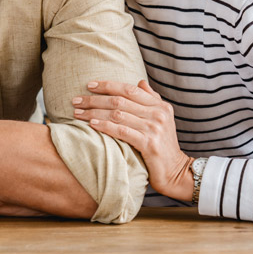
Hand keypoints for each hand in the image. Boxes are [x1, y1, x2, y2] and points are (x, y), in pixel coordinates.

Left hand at [72, 79, 193, 201]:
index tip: (89, 85)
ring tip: (78, 113)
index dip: (108, 85)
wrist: (176, 172)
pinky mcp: (149, 144)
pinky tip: (92, 124)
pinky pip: (122, 131)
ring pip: (117, 114)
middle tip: (76, 100)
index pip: (129, 89)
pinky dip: (105, 126)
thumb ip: (151, 99)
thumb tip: (140, 82)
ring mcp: (154, 128)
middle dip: (95, 99)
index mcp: (159, 105)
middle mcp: (158, 113)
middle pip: (120, 100)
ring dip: (94, 112)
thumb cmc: (164, 145)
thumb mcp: (162, 118)